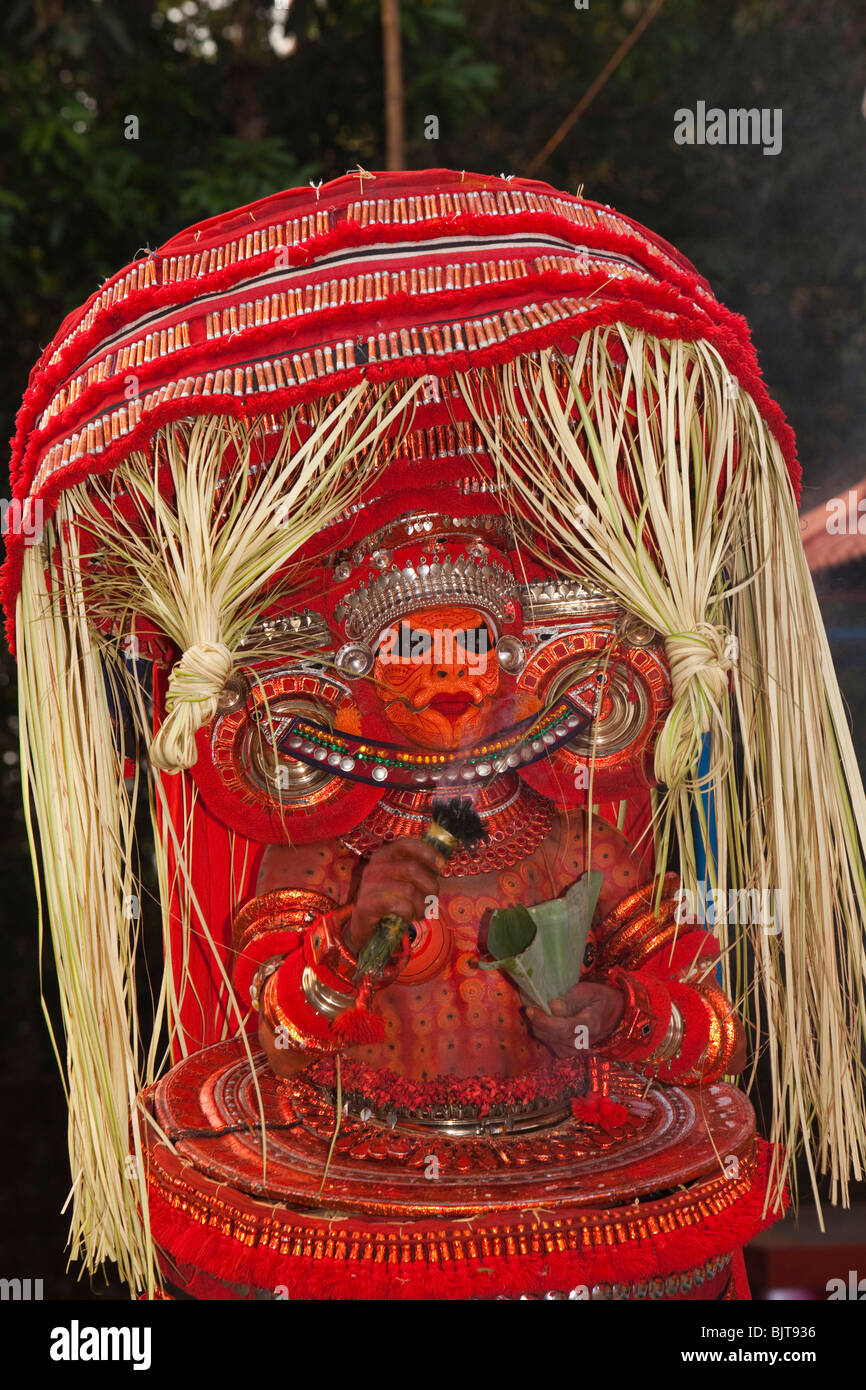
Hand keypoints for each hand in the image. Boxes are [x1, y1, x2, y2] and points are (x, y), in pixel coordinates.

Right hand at [346, 838, 444, 954]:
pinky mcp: (367, 904)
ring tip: (418, 913)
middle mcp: (374, 867)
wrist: (366, 928)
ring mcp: (368, 885)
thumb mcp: (402, 881)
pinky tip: (406, 918)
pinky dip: (409, 914)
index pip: (406, 845)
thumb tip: (441, 863)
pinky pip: (400, 906)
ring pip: (409, 890)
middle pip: (412, 869)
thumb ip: (417, 871)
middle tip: (431, 900)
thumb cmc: (390, 902)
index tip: (442, 865)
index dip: (427, 852)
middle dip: (430, 887)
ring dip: (421, 906)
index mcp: (383, 856)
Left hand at [526, 982, 624, 1057]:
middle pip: (554, 1038)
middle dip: (537, 1024)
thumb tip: (551, 1007)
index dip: (543, 1021)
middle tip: (531, 1008)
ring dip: (541, 1031)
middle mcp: (585, 1041)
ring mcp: (580, 1049)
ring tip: (538, 1015)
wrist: (618, 1013)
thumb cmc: (601, 998)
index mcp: (590, 1024)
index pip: (561, 1028)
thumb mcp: (587, 991)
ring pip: (552, 1045)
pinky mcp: (576, 1052)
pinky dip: (548, 1038)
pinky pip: (556, 1049)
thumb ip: (569, 999)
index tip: (532, 1009)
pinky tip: (547, 1026)